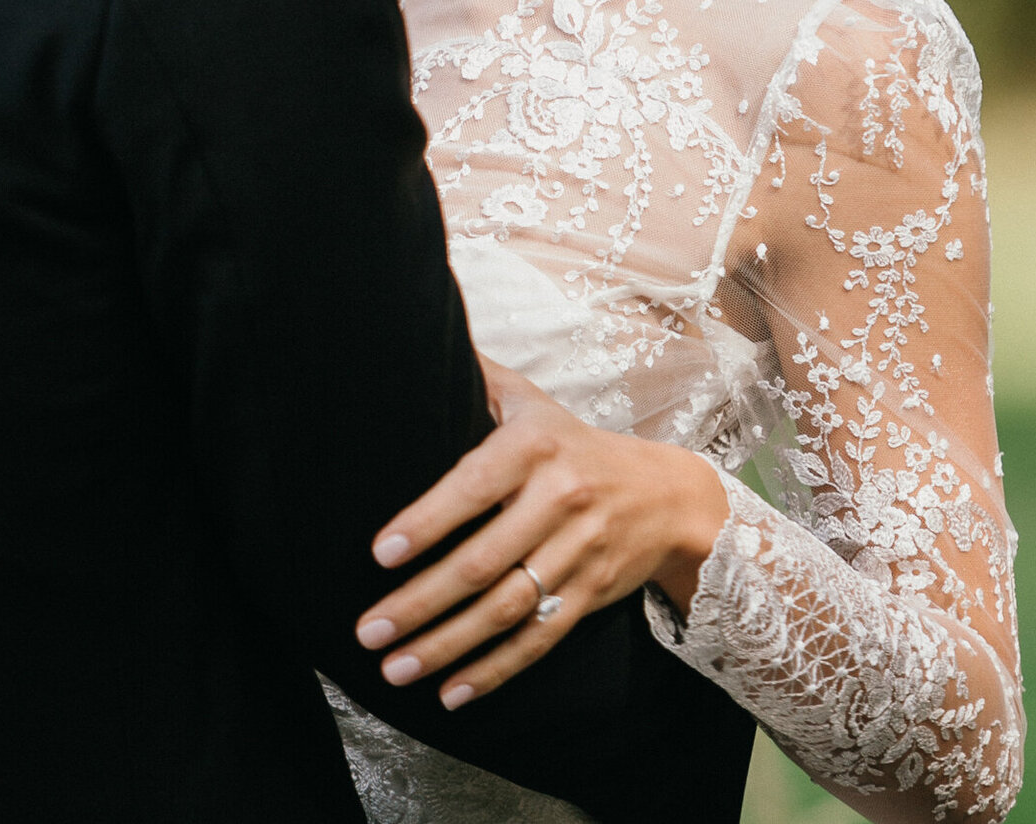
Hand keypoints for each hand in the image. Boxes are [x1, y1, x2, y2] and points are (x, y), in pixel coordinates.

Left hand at [354, 358, 728, 708]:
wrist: (667, 493)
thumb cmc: (576, 444)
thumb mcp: (534, 402)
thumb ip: (481, 379)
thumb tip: (418, 342)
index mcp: (536, 447)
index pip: (473, 486)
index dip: (426, 521)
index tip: (381, 553)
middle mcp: (559, 501)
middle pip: (481, 562)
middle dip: (420, 601)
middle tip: (368, 629)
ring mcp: (577, 554)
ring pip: (503, 610)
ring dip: (445, 646)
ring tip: (393, 669)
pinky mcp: (590, 596)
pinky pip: (537, 641)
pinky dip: (493, 672)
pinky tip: (451, 694)